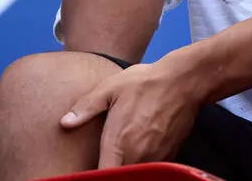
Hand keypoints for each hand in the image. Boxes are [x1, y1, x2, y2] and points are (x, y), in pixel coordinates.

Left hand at [60, 57, 202, 167]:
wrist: (185, 80)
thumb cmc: (146, 83)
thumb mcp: (111, 88)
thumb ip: (86, 107)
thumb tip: (65, 122)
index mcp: (118, 144)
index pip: (103, 175)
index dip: (95, 176)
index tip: (91, 170)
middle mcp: (137, 156)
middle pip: (120, 177)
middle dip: (112, 171)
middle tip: (106, 160)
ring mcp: (156, 158)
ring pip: (138, 175)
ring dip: (128, 168)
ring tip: (124, 153)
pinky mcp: (170, 154)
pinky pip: (153, 168)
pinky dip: (145, 165)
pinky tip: (141, 150)